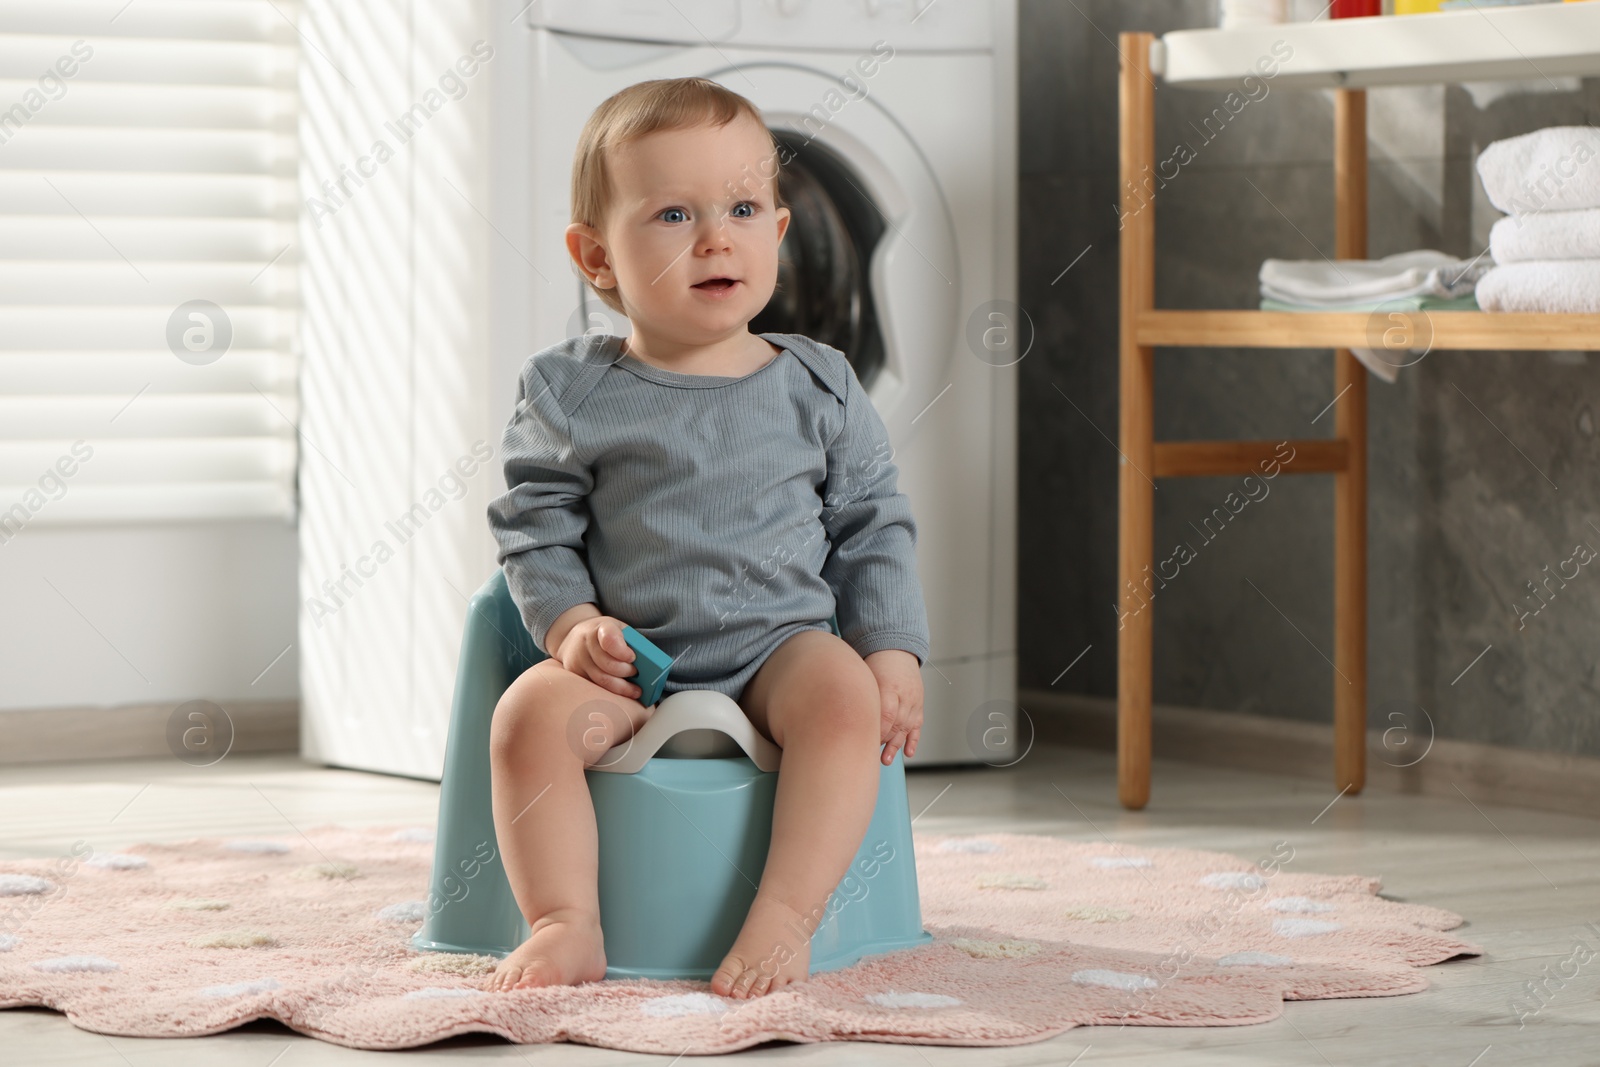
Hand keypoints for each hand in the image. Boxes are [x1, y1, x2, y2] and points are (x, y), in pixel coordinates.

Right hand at [553, 614, 639, 699]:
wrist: (574, 637)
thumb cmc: (605, 635)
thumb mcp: (619, 629)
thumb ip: (632, 642)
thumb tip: (650, 662)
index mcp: (601, 628)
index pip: (610, 640)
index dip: (623, 652)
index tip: (633, 657)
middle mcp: (586, 642)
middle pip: (607, 664)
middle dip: (626, 672)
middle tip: (637, 674)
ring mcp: (578, 659)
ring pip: (601, 679)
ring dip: (622, 687)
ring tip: (636, 690)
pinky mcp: (574, 673)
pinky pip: (594, 686)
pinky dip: (612, 692)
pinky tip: (623, 693)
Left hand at [864, 649, 922, 764]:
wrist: (896, 651)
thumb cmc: (876, 663)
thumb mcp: (865, 674)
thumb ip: (860, 695)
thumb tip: (846, 716)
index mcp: (889, 686)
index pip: (885, 715)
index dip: (876, 731)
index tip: (864, 742)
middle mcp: (904, 695)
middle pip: (895, 724)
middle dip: (882, 741)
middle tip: (869, 755)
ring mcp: (914, 701)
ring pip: (906, 727)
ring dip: (895, 746)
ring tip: (885, 760)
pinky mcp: (919, 705)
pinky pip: (917, 725)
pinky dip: (913, 740)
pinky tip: (907, 753)